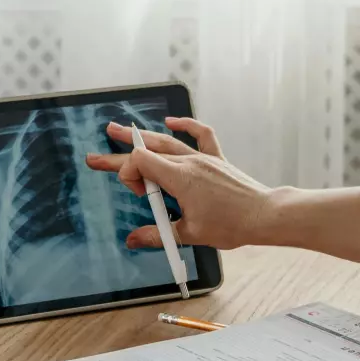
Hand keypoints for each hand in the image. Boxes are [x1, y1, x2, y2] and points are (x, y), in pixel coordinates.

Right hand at [84, 117, 274, 249]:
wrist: (265, 215)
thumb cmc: (232, 225)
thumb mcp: (188, 233)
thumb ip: (157, 234)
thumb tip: (133, 239)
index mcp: (179, 178)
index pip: (140, 162)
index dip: (129, 175)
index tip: (141, 195)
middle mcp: (188, 162)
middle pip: (146, 151)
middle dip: (117, 154)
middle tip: (95, 157)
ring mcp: (202, 158)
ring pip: (166, 141)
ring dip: (141, 136)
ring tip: (119, 130)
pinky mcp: (216, 159)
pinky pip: (201, 135)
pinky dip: (185, 126)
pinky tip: (171, 122)